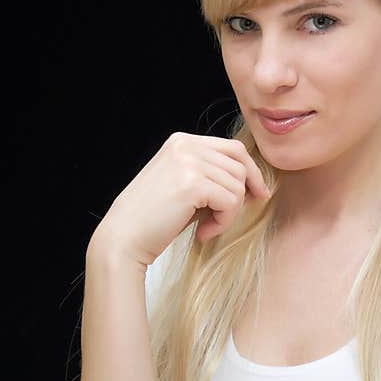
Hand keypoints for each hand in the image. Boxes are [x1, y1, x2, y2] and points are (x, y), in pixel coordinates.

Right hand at [89, 132, 270, 266]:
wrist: (123, 238)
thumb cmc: (154, 219)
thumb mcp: (184, 186)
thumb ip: (212, 175)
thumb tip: (254, 183)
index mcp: (182, 141)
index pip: (234, 148)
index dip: (251, 172)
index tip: (256, 194)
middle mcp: (186, 145)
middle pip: (240, 164)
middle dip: (244, 193)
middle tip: (228, 217)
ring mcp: (188, 162)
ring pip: (238, 185)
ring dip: (229, 213)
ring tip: (207, 226)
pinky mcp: (192, 183)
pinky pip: (231, 202)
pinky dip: (223, 222)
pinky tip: (203, 232)